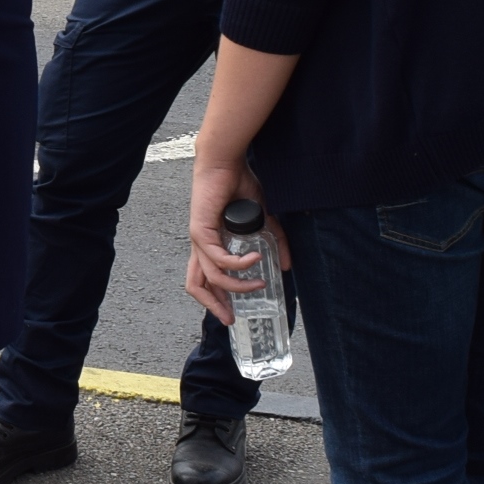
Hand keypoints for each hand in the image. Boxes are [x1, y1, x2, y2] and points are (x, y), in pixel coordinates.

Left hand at [184, 149, 291, 325]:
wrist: (227, 163)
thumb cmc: (240, 187)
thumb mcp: (263, 220)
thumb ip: (275, 241)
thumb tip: (287, 265)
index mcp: (211, 245)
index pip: (206, 280)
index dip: (216, 300)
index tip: (233, 315)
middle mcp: (201, 246)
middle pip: (196, 286)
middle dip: (214, 306)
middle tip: (232, 319)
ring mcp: (198, 240)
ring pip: (210, 277)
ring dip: (236, 286)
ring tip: (259, 282)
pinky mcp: (200, 231)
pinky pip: (219, 259)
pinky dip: (239, 264)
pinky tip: (255, 259)